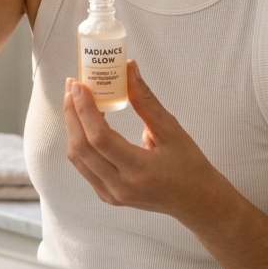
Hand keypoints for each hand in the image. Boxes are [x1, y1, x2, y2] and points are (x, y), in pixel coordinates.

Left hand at [63, 61, 228, 218]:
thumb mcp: (171, 129)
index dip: (84, 109)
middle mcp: (120, 187)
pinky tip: (85, 121)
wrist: (195, 200)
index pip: (100, 138)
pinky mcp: (107, 195)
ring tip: (76, 99)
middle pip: (81, 148)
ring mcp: (111, 194)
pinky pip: (84, 166)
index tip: (79, 84)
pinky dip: (80, 141)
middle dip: (72, 113)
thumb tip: (128, 68)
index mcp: (140, 171)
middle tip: (73, 85)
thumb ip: (145, 100)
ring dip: (73, 126)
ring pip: (78, 158)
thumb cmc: (189, 165)